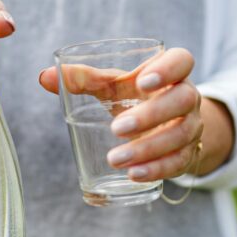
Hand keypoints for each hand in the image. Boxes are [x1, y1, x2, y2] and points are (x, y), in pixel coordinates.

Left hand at [40, 48, 232, 181]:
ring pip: (180, 135)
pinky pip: (179, 162)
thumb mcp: (112, 85)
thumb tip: (44, 77)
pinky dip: (156, 169)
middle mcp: (187, 97)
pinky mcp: (187, 153)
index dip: (167, 69)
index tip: (142, 82)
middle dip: (151, 116)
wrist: (163, 126)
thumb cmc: (134, 97)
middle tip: (116, 128)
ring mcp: (191, 126)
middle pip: (182, 100)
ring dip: (148, 149)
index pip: (182, 61)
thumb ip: (83, 79)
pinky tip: (134, 175)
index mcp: (171, 72)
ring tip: (116, 159)